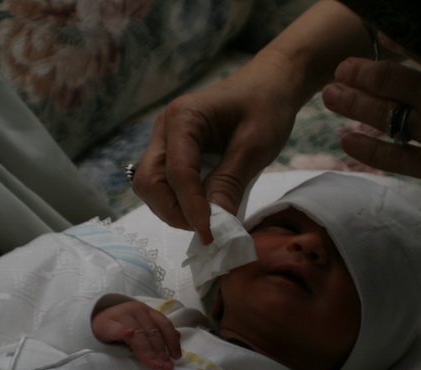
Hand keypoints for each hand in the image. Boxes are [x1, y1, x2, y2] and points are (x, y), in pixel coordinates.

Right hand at [91, 300, 181, 369]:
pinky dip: (123, 330)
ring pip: (138, 334)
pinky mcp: (106, 323)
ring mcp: (122, 315)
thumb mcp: (142, 325)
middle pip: (152, 332)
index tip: (176, 357)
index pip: (164, 325)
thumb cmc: (123, 324)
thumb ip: (158, 331)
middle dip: (161, 351)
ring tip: (154, 364)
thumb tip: (177, 338)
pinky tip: (129, 335)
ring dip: (148, 351)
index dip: (172, 341)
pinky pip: (116, 328)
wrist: (96, 318)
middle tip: (166, 366)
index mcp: (148, 312)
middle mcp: (137, 311)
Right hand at [133, 59, 299, 243]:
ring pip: (151, 186)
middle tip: (207, 229)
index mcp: (183, 117)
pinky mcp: (173, 151)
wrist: (270, 84)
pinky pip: (164, 183)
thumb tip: (215, 223)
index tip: (210, 235)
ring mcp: (165, 140)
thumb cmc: (266, 106)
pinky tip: (204, 208)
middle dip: (173, 211)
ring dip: (174, 209)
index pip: (176, 173)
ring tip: (208, 220)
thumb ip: (230, 182)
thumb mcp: (255, 146)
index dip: (190, 208)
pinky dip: (179, 201)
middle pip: (149, 182)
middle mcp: (165, 128)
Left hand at [322, 33, 420, 200]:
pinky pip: (394, 156)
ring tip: (331, 97)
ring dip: (355, 105)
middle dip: (362, 75)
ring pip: (387, 117)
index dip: (394, 43)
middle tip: (340, 71)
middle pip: (393, 83)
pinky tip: (345, 139)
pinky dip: (367, 148)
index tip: (375, 34)